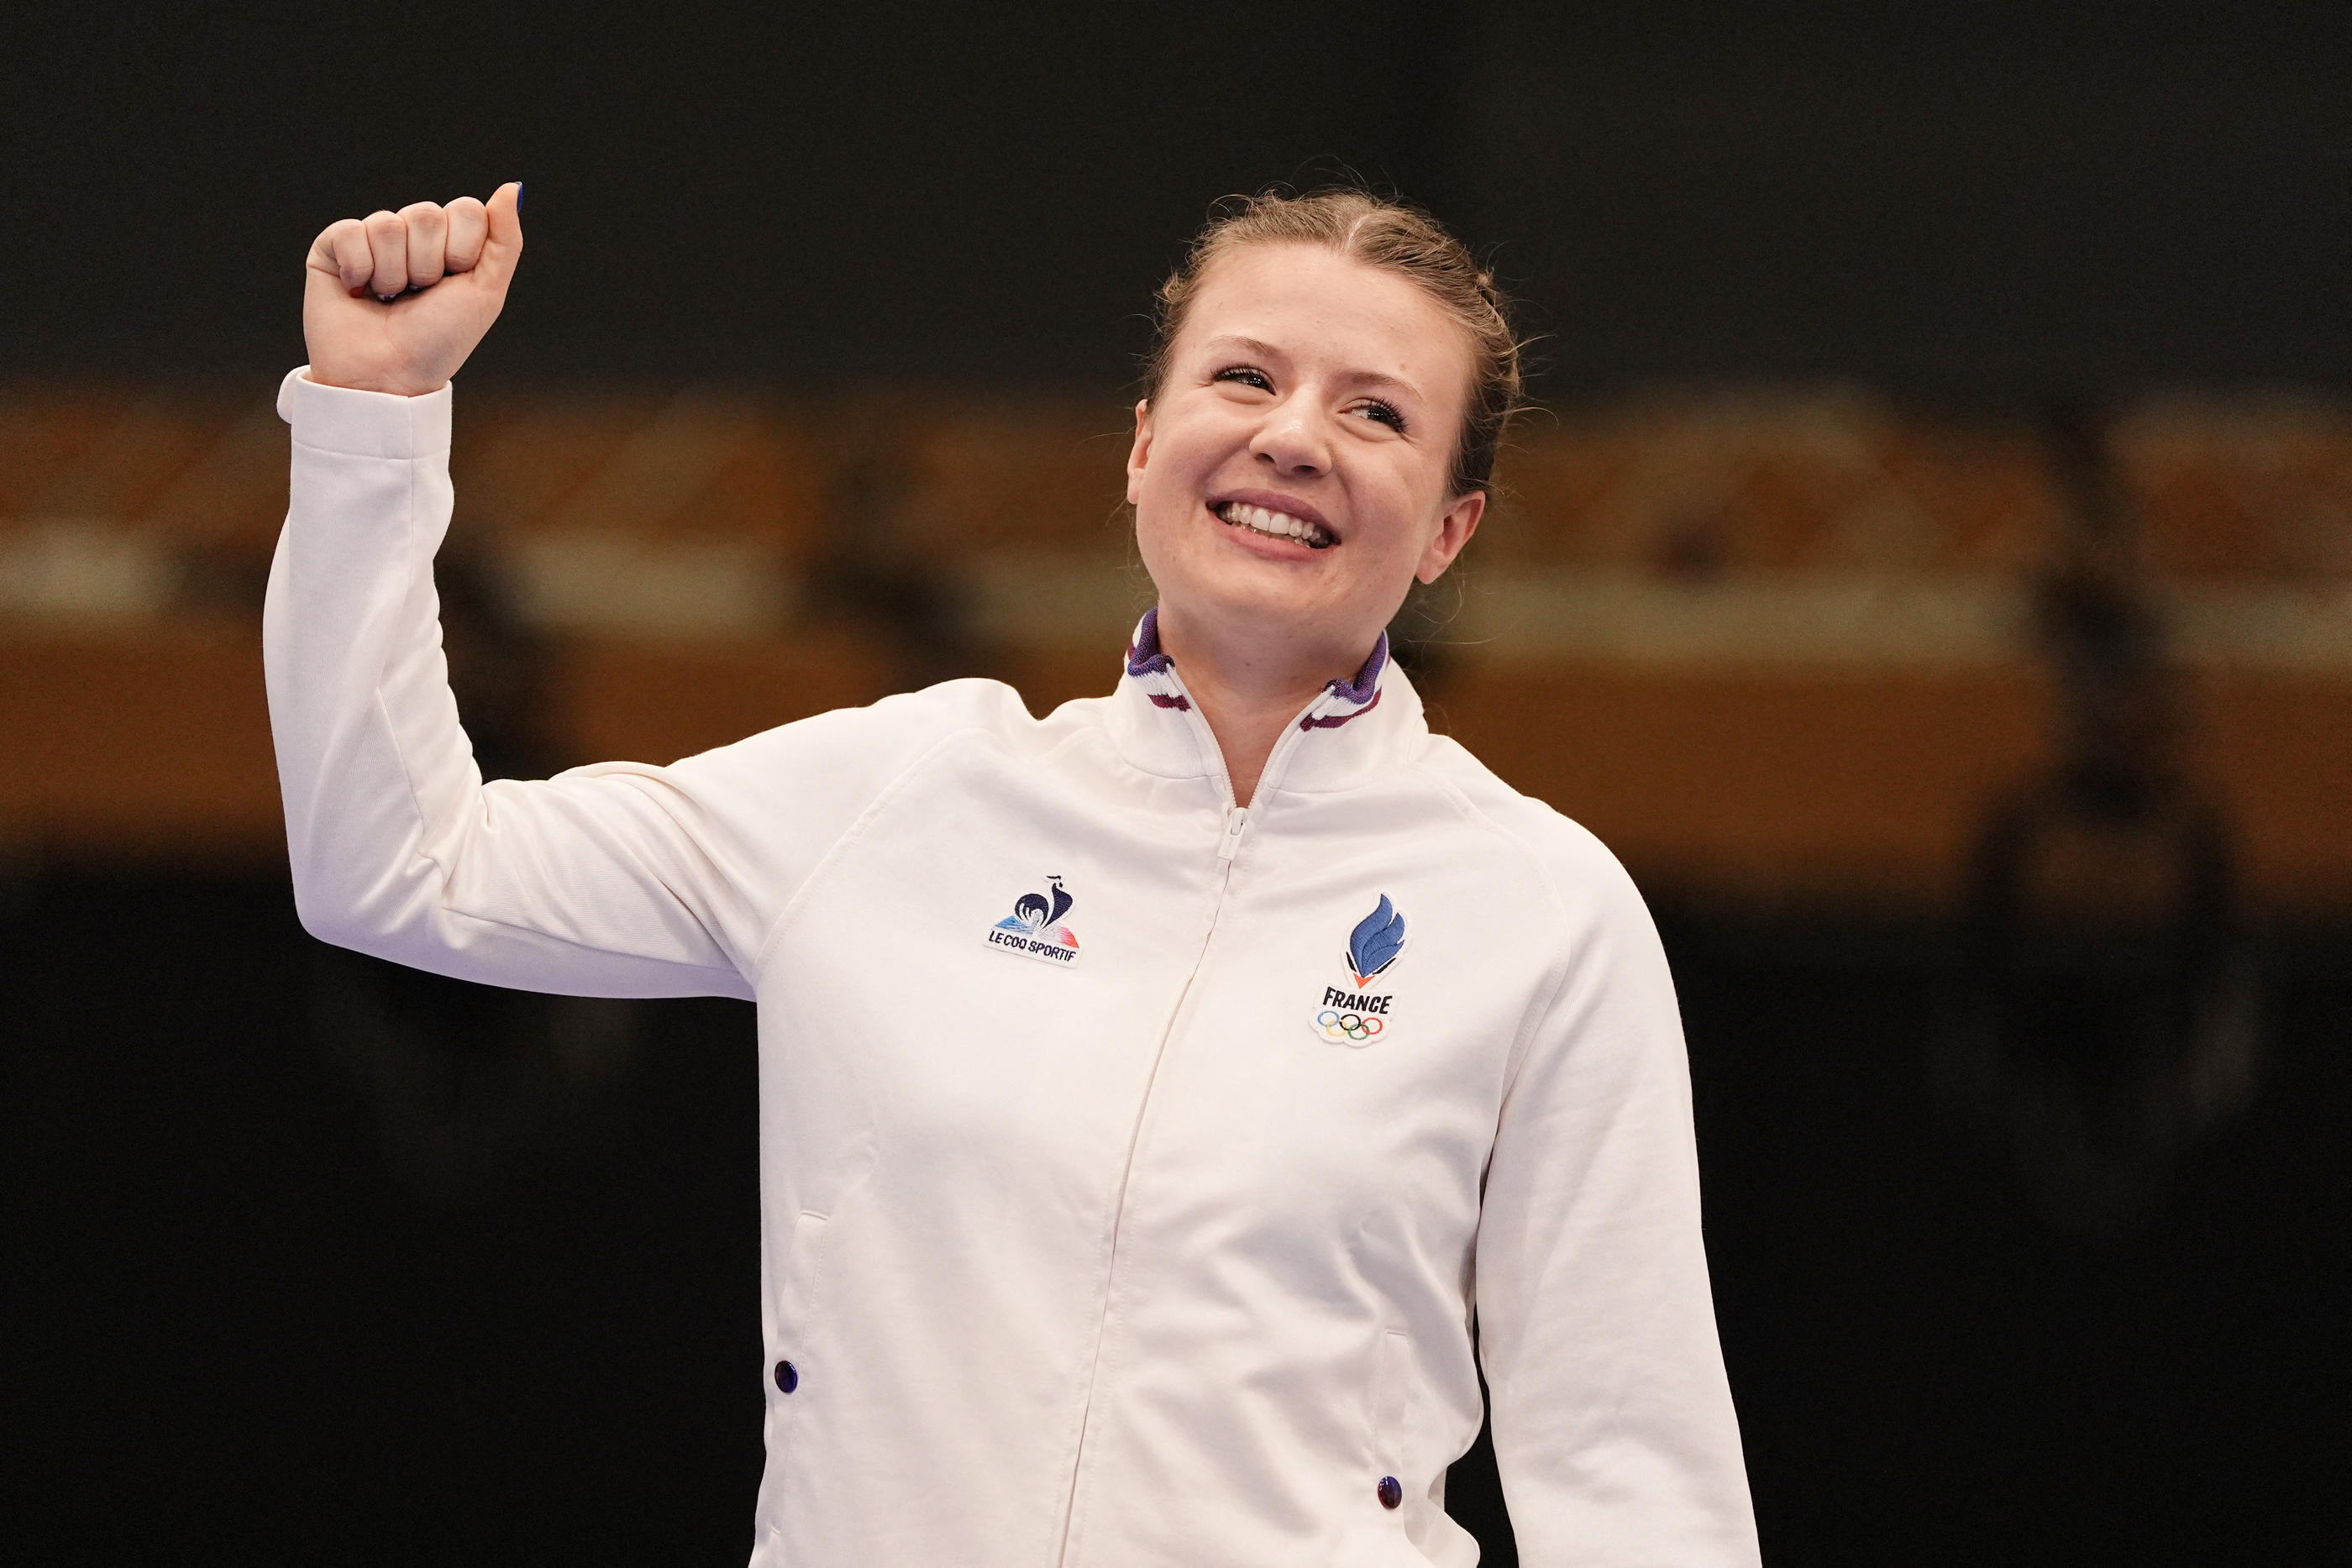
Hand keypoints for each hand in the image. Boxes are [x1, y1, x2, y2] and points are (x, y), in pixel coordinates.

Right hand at [303, 182, 522, 395]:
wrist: (390, 376)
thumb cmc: (439, 341)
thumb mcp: (487, 294)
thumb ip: (505, 240)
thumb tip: (512, 188)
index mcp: (449, 243)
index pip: (466, 209)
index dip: (463, 250)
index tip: (454, 282)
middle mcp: (411, 237)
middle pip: (426, 213)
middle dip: (428, 264)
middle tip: (418, 295)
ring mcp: (371, 240)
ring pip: (388, 224)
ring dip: (393, 273)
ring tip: (388, 298)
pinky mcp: (332, 247)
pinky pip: (350, 231)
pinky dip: (359, 268)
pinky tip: (358, 292)